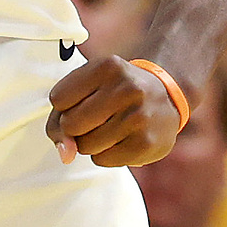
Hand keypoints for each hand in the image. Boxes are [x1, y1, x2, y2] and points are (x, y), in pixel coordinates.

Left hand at [46, 56, 181, 166]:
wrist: (168, 97)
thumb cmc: (117, 92)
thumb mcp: (90, 86)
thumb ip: (61, 117)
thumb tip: (65, 155)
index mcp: (108, 65)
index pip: (58, 98)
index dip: (65, 106)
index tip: (84, 100)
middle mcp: (126, 88)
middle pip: (70, 124)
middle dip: (75, 127)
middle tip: (97, 117)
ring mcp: (138, 117)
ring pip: (84, 146)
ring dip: (90, 143)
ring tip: (112, 127)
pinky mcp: (145, 143)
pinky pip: (102, 160)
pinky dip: (105, 154)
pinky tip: (122, 140)